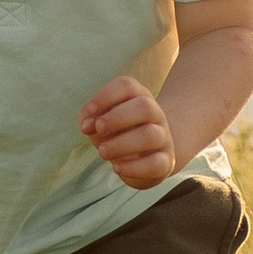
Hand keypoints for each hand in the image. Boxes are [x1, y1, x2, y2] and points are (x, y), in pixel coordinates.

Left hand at [79, 73, 175, 189]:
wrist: (150, 154)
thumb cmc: (119, 133)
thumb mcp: (102, 122)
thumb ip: (90, 118)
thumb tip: (87, 125)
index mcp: (139, 96)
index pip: (126, 86)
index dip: (105, 96)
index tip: (89, 112)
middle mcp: (155, 114)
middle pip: (144, 107)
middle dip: (116, 118)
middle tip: (98, 129)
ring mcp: (163, 137)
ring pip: (150, 135)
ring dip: (121, 144)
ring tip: (102, 152)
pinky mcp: (166, 161)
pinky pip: (155, 164)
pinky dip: (133, 168)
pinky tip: (117, 168)